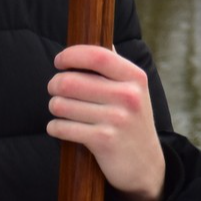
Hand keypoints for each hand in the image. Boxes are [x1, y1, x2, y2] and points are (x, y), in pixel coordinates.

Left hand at [48, 45, 166, 200]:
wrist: (145, 164)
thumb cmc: (131, 121)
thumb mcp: (133, 90)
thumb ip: (115, 65)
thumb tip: (102, 36)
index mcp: (135, 77)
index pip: (96, 55)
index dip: (71, 55)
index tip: (59, 61)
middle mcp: (128, 96)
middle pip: (70, 80)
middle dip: (55, 85)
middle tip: (56, 90)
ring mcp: (117, 119)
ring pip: (61, 105)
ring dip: (54, 108)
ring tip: (61, 111)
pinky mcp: (103, 141)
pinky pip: (62, 127)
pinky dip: (55, 127)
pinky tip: (62, 128)